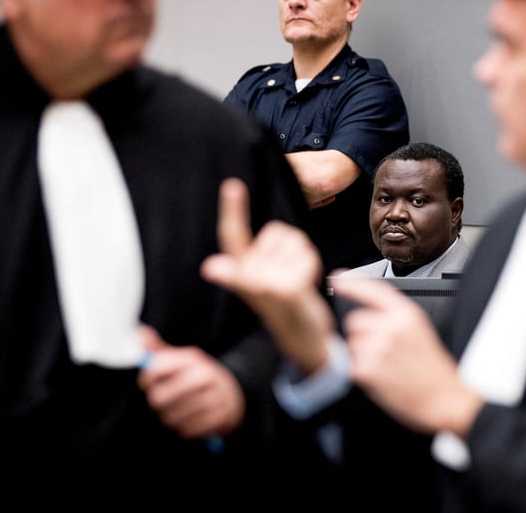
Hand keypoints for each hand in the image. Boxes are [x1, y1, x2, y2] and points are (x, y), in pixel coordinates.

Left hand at [136, 325, 244, 438]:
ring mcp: (213, 397)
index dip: (146, 378)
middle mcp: (205, 376)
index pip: (156, 367)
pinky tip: (192, 418)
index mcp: (194, 359)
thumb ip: (159, 350)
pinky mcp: (218, 418)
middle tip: (165, 399)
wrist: (235, 393)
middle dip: (158, 401)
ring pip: (170, 417)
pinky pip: (186, 430)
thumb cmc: (201, 377)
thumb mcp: (184, 360)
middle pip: (159, 397)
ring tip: (180, 408)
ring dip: (171, 416)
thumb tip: (140, 333)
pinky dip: (185, 427)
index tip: (149, 382)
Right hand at [200, 178, 335, 372]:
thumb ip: (242, 269)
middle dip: (290, 248)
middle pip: (275, 232)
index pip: (232, 236)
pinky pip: (306, 253)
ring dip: (302, 255)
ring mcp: (267, 283)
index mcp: (239, 273)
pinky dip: (313, 264)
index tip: (232, 184)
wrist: (305, 340)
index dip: (232, 210)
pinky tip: (307, 284)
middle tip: (289, 276)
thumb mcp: (261, 287)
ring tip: (297, 279)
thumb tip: (212, 266)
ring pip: (294, 239)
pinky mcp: (288, 287)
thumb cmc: (285, 307)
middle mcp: (248, 278)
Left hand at [334, 276, 482, 435]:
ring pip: (353, 343)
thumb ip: (394, 316)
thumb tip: (367, 310)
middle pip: (355, 320)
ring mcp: (378, 348)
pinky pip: (352, 364)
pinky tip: (383, 377)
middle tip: (382, 349)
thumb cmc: (433, 367)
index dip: (352, 283)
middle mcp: (391, 327)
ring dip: (362, 354)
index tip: (337, 279)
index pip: (373, 290)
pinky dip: (363, 372)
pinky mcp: (368, 370)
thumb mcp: (420, 329)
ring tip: (387, 365)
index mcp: (406, 314)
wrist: (443, 397)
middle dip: (362, 333)